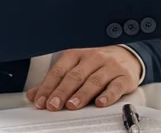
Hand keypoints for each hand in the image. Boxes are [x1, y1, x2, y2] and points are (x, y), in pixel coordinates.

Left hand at [25, 46, 141, 110]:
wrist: (127, 56)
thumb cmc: (97, 64)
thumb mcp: (75, 68)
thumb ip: (55, 82)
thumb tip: (33, 95)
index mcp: (77, 54)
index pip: (60, 71)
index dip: (49, 86)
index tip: (41, 101)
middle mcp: (93, 58)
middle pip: (75, 76)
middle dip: (62, 91)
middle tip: (53, 105)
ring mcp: (110, 66)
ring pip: (94, 80)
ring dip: (82, 94)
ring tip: (72, 105)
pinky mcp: (124, 76)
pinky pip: (116, 86)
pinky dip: (108, 95)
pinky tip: (101, 102)